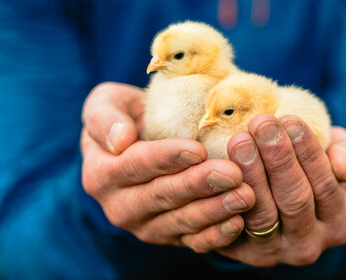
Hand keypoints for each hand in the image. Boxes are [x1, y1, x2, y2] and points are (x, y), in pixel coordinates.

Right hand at [81, 82, 255, 251]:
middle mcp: (119, 207)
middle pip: (161, 196)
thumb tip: (119, 140)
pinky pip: (192, 242)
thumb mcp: (105, 104)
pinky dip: (215, 236)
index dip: (166, 159)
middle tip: (232, 173)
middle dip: (198, 186)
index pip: (135, 165)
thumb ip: (103, 118)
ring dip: (214, 210)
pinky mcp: (169, 237)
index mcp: (100, 174)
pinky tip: (237, 223)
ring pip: (180, 222)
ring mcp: (145, 226)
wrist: (138, 141)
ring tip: (244, 195)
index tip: (198, 150)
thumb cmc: (125, 116)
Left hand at [219, 114, 345, 266]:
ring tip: (240, 139)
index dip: (308, 152)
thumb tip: (340, 163)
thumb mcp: (336, 156)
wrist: (270, 192)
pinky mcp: (241, 252)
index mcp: (338, 223)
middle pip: (295, 200)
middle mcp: (308, 245)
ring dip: (251, 174)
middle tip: (261, 123)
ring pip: (263, 215)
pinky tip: (220, 168)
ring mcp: (274, 252)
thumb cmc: (308, 167)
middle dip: (278, 159)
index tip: (290, 119)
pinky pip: (232, 227)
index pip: (326, 186)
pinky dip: (226, 198)